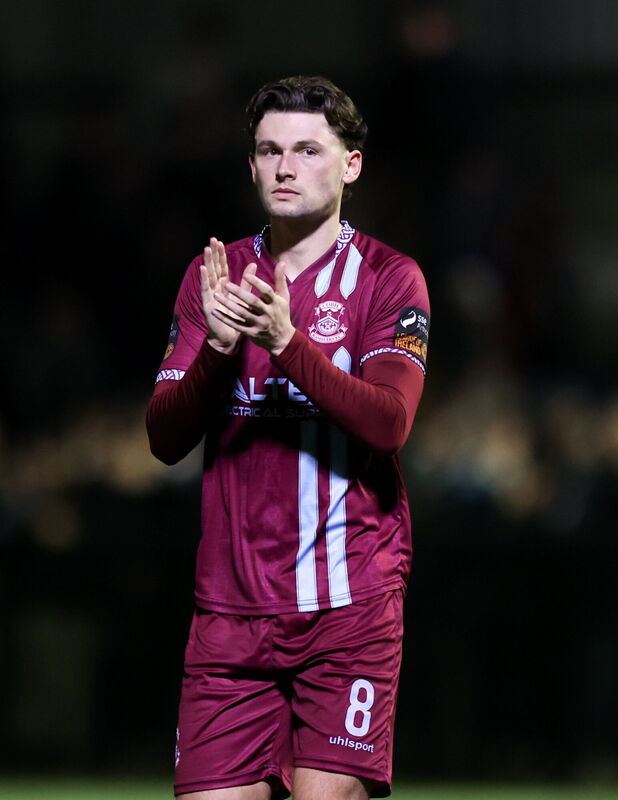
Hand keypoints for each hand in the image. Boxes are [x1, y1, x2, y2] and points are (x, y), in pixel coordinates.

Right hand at [200, 238, 251, 353]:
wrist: (230, 336)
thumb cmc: (236, 317)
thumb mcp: (243, 296)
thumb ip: (246, 281)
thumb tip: (253, 264)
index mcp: (224, 286)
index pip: (222, 267)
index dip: (220, 255)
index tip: (219, 241)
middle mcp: (215, 289)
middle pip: (214, 268)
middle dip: (213, 254)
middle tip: (212, 239)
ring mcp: (210, 295)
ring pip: (208, 276)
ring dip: (207, 262)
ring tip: (206, 249)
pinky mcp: (207, 304)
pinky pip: (205, 289)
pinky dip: (204, 279)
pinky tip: (203, 268)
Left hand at [212, 260, 294, 355]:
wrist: (282, 340)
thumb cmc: (281, 314)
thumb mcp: (283, 297)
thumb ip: (280, 279)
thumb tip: (281, 262)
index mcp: (275, 303)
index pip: (266, 291)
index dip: (256, 283)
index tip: (246, 274)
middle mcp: (267, 314)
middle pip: (252, 302)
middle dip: (239, 293)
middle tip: (226, 284)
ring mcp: (259, 324)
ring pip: (242, 313)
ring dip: (228, 304)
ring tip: (216, 295)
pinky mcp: (251, 333)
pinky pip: (236, 325)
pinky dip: (225, 319)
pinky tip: (215, 311)